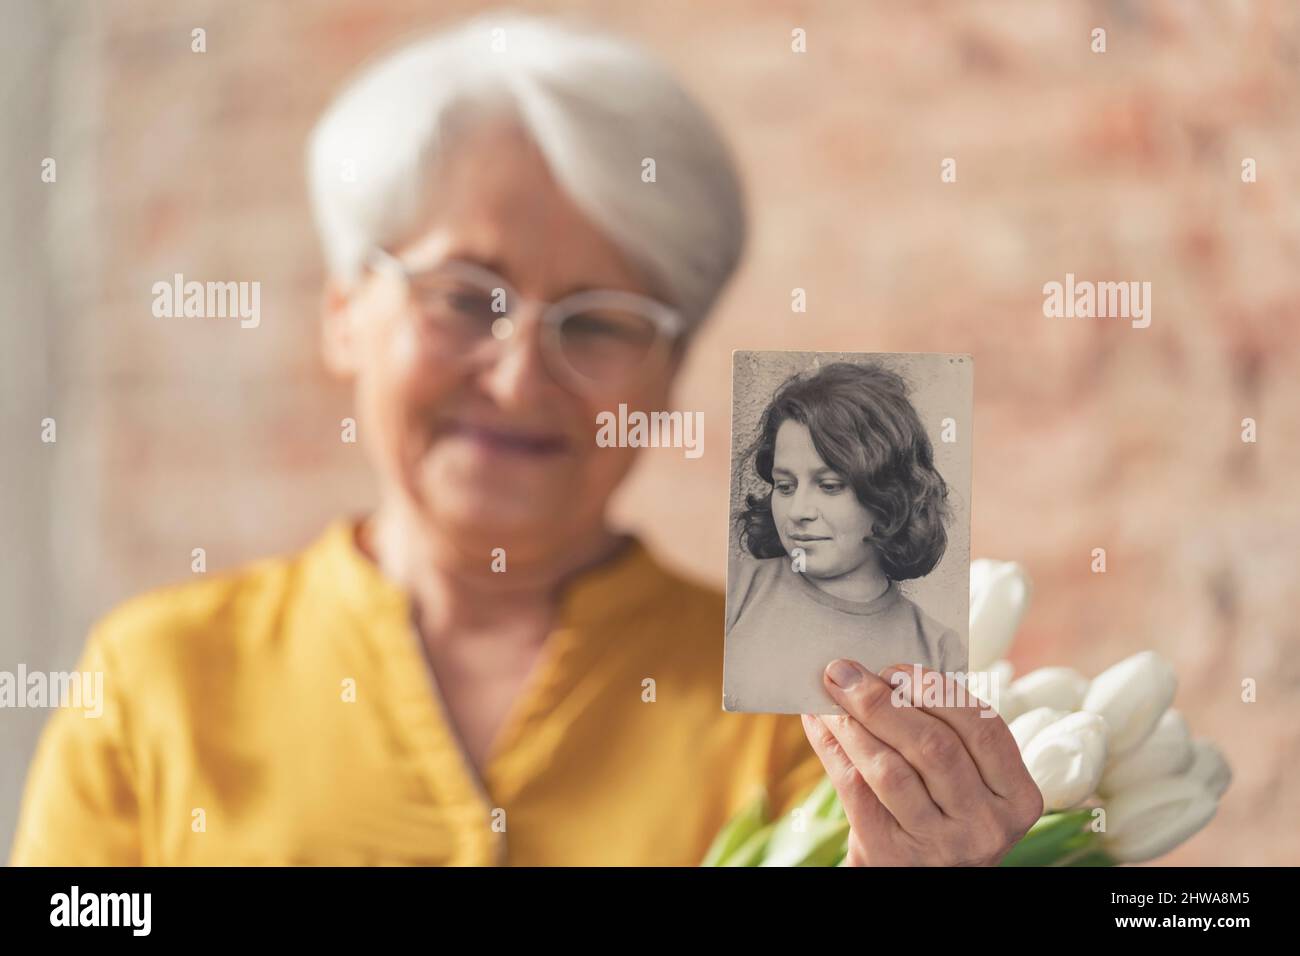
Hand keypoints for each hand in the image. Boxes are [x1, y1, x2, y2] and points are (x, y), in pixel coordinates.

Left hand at [801, 660, 1042, 865]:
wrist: (920, 875)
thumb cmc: (943, 813)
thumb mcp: (967, 780)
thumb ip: (945, 731)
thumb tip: (883, 671)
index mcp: (1016, 797)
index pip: (983, 728)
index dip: (937, 690)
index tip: (896, 667)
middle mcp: (984, 825)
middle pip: (932, 746)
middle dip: (883, 700)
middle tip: (847, 671)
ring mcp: (940, 845)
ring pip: (891, 769)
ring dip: (854, 722)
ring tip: (830, 693)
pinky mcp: (892, 855)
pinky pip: (855, 789)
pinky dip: (833, 747)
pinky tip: (819, 722)